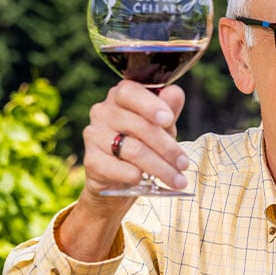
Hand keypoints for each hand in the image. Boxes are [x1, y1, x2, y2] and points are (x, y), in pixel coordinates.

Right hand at [82, 80, 188, 198]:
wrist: (120, 178)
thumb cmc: (145, 143)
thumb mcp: (162, 126)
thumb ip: (169, 109)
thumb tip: (176, 93)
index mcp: (120, 96)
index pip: (130, 93)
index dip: (150, 105)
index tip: (168, 120)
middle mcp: (102, 111)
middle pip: (139, 126)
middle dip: (167, 148)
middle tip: (184, 164)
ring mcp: (94, 135)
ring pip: (133, 150)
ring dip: (160, 167)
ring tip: (178, 180)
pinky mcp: (91, 160)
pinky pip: (117, 168)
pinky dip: (135, 175)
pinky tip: (145, 181)